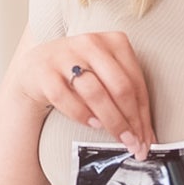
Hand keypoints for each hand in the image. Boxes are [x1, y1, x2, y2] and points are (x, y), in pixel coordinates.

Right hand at [7, 32, 155, 158]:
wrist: (35, 67)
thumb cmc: (79, 73)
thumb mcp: (105, 74)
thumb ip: (125, 96)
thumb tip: (146, 134)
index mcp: (114, 41)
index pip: (136, 82)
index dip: (144, 114)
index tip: (148, 138)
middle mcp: (91, 43)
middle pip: (120, 87)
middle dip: (131, 120)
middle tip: (135, 143)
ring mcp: (65, 56)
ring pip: (96, 93)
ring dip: (112, 120)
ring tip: (119, 138)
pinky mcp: (44, 72)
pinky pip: (65, 98)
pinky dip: (81, 114)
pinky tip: (93, 125)